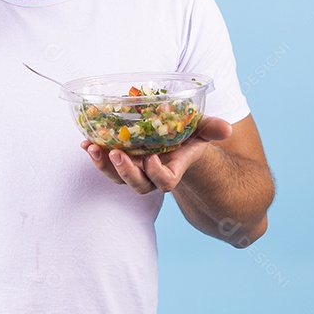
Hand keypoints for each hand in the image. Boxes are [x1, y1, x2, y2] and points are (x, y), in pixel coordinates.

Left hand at [82, 117, 232, 194]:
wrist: (173, 141)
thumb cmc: (188, 136)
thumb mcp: (200, 130)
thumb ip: (211, 129)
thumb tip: (227, 128)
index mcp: (172, 169)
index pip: (164, 182)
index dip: (157, 174)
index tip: (152, 157)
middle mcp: (151, 175)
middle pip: (137, 184)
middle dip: (125, 172)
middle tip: (115, 155)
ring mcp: (134, 170)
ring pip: (117, 177)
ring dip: (103, 165)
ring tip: (93, 148)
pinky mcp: (119, 161)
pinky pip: (105, 164)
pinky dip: (95, 154)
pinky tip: (86, 143)